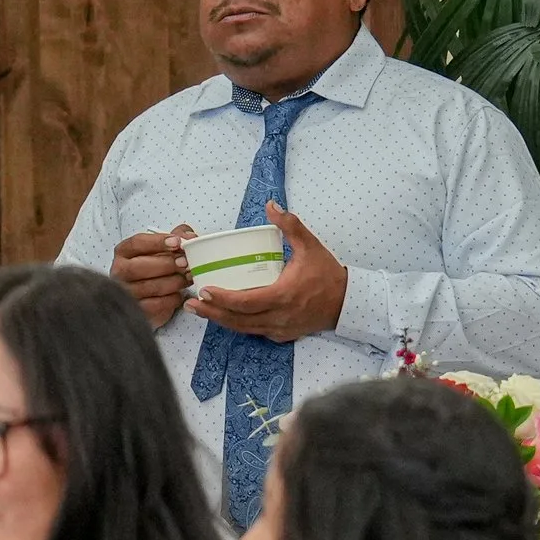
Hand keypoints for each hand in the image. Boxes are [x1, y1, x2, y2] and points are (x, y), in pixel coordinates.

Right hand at [113, 228, 192, 327]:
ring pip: (151, 286)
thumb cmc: (155, 267)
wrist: (149, 294)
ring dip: (175, 282)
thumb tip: (190, 236)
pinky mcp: (138, 310)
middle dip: (168, 264)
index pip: (137, 243)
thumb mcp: (163, 248)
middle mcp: (120, 272)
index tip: (177, 242)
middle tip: (186, 263)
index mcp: (124, 252)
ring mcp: (127, 292)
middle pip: (141, 266)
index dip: (158, 242)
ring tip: (188, 277)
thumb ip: (177, 236)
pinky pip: (158, 304)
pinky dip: (173, 299)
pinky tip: (179, 293)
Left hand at [187, 201, 347, 342]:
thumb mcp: (310, 246)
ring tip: (200, 309)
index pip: (246, 302)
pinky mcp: (282, 335)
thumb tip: (271, 204)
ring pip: (244, 329)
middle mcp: (279, 317)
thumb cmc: (327, 274)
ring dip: (221, 320)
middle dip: (212, 312)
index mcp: (283, 296)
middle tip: (191, 303)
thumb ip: (290, 225)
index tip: (204, 290)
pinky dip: (238, 324)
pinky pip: (255, 331)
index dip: (222, 299)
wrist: (348, 302)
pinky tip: (224, 316)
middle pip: (238, 320)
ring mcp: (280, 329)